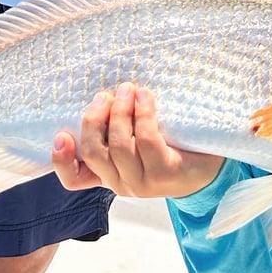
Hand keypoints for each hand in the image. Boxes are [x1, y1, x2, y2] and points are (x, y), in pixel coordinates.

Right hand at [52, 83, 223, 197]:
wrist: (210, 166)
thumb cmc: (169, 145)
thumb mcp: (138, 139)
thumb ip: (117, 126)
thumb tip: (105, 91)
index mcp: (109, 174)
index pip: (74, 179)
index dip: (62, 160)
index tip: (61, 133)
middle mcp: (121, 182)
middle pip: (94, 152)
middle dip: (95, 119)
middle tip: (107, 95)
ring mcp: (142, 182)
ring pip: (119, 146)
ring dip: (121, 112)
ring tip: (129, 89)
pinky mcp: (165, 173)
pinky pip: (147, 140)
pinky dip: (143, 114)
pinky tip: (146, 97)